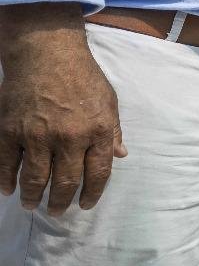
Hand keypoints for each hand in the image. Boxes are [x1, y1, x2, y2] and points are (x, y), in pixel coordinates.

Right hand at [0, 12, 127, 213]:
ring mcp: (38, 136)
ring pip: (36, 178)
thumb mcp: (109, 101)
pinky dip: (6, 180)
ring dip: (34, 197)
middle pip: (66, 182)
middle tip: (57, 211)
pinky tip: (8, 190)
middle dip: (62, 202)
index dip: (92, 193)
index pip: (98, 173)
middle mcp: (69, 138)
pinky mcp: (11, 130)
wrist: (46, 53)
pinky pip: (7, 163)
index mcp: (97, 131)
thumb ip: (113, 131)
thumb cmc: (82, 76)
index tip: (85, 205)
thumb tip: (120, 156)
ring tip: (33, 206)